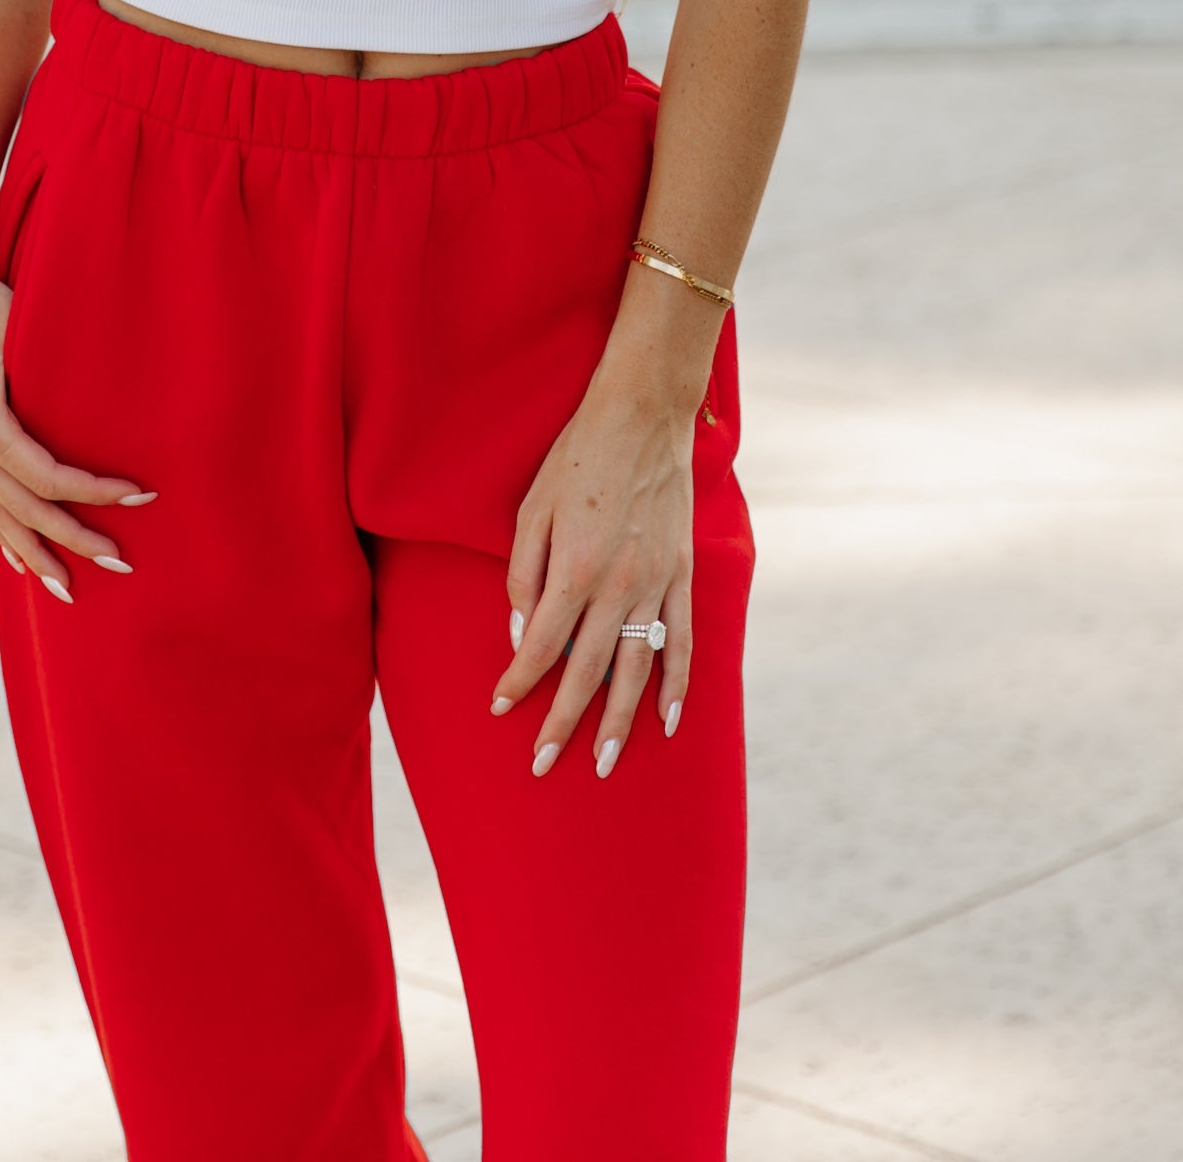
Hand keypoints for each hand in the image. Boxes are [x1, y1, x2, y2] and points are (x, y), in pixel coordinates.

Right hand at [0, 222, 153, 601]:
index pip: (47, 478)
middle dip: (74, 540)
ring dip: (35, 554)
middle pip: (25, 510)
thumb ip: (56, 362)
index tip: (140, 495)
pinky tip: (18, 563)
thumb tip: (114, 388)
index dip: (94, 493)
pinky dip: (3, 533)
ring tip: (68, 592)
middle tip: (123, 563)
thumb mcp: (20, 324)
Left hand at [487, 367, 696, 775]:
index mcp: (575, 570)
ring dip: (618, 722)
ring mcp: (654, 585)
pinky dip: (677, 686)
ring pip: (636, 671)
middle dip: (562, 724)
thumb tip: (521, 632)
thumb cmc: (577, 458)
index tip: (500, 709)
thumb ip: (523, 573)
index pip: (540, 647)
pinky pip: (682, 643)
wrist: (642, 417)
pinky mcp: (681, 576)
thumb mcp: (532, 507)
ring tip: (603, 763)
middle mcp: (618, 587)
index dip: (518, 683)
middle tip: (543, 765)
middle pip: (586, 673)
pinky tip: (668, 722)